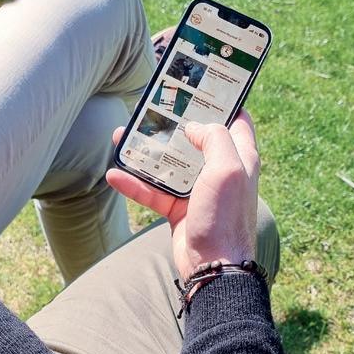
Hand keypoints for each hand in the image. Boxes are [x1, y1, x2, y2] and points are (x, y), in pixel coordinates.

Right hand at [106, 110, 259, 281]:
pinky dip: (134, 184)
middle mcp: (218, 170)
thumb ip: (214, 138)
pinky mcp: (177, 208)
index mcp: (239, 157)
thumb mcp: (228, 169)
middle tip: (150, 109)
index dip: (221, 101)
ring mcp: (196, 190)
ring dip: (144, 152)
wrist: (213, 267)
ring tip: (121, 137)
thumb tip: (193, 126)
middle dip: (171, 124)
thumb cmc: (226, 216)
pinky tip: (114, 174)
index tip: (199, 86)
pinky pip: (152, 191)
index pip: (236, 119)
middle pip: (193, 139)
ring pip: (167, 163)